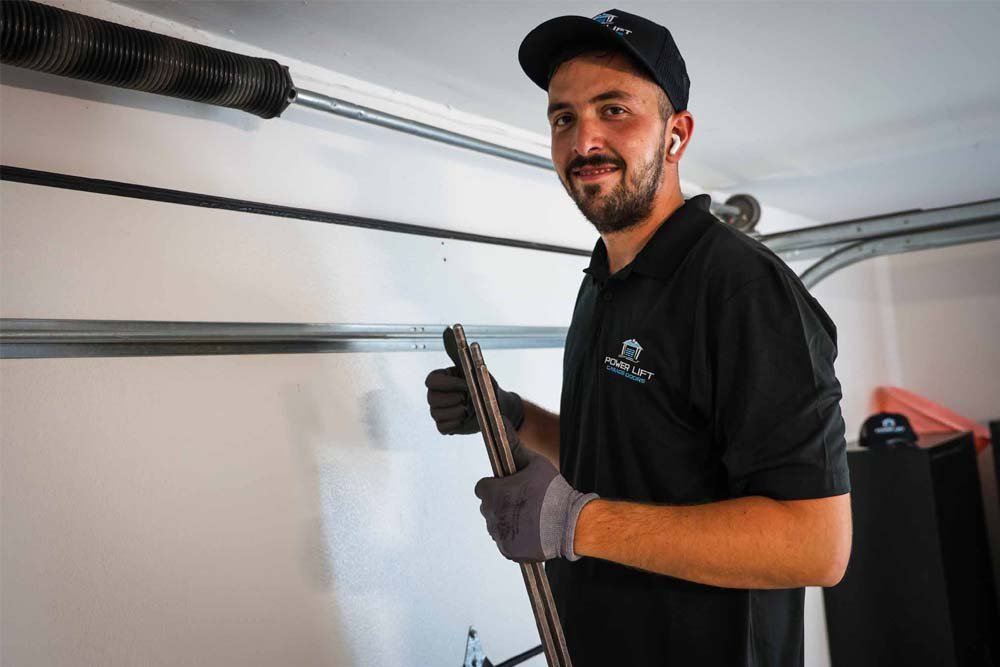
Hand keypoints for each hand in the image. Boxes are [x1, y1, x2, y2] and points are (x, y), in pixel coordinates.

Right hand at [424, 328, 523, 434]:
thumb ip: (458, 351)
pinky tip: (464, 418)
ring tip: (469, 408)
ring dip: (458, 412)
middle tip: (468, 398)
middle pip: (432, 399)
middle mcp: (435, 394)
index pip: (431, 381)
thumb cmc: (485, 385)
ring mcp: (437, 411)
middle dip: (454, 400)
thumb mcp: (474, 367)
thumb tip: (448, 328)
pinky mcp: (443, 425)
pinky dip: (456, 423)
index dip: (448, 385)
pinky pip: (443, 427)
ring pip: (437, 414)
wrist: (496, 407)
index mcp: (441, 379)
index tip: (465, 385)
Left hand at [474, 419, 597, 561]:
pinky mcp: (508, 551)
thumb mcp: (535, 463)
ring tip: (529, 517)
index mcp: (494, 493)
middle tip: (522, 502)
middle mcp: (492, 515)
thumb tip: (501, 420)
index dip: (494, 486)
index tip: (508, 487)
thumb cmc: (553, 491)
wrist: (570, 524)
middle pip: (488, 507)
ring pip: (496, 525)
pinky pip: (504, 542)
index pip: (482, 488)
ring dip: (506, 520)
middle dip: (500, 503)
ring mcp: (499, 535)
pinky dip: (514, 538)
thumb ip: (515, 445)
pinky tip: (530, 531)